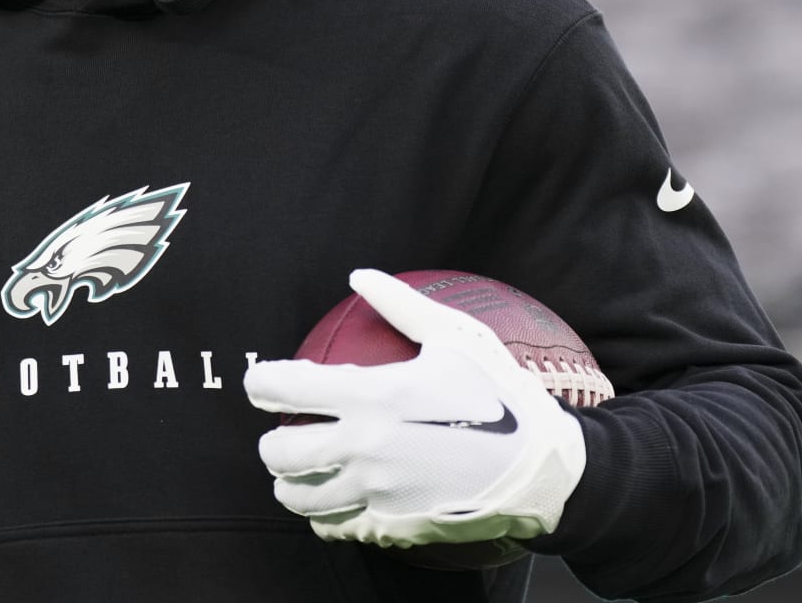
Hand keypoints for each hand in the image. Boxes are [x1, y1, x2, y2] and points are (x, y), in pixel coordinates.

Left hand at [244, 269, 586, 549]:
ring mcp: (376, 492)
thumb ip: (401, 304)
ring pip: (299, 497)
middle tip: (281, 435)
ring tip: (298, 475)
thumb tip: (360, 274)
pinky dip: (325, 515)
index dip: (260, 384)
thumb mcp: (457, 338)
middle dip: (271, 443)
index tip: (260, 384)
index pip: (285, 389)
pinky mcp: (390, 526)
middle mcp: (364, 447)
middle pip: (279, 453)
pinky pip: (336, 527)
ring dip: (290, 485)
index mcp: (373, 396)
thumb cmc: (500, 395)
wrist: (541, 468)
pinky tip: (334, 502)